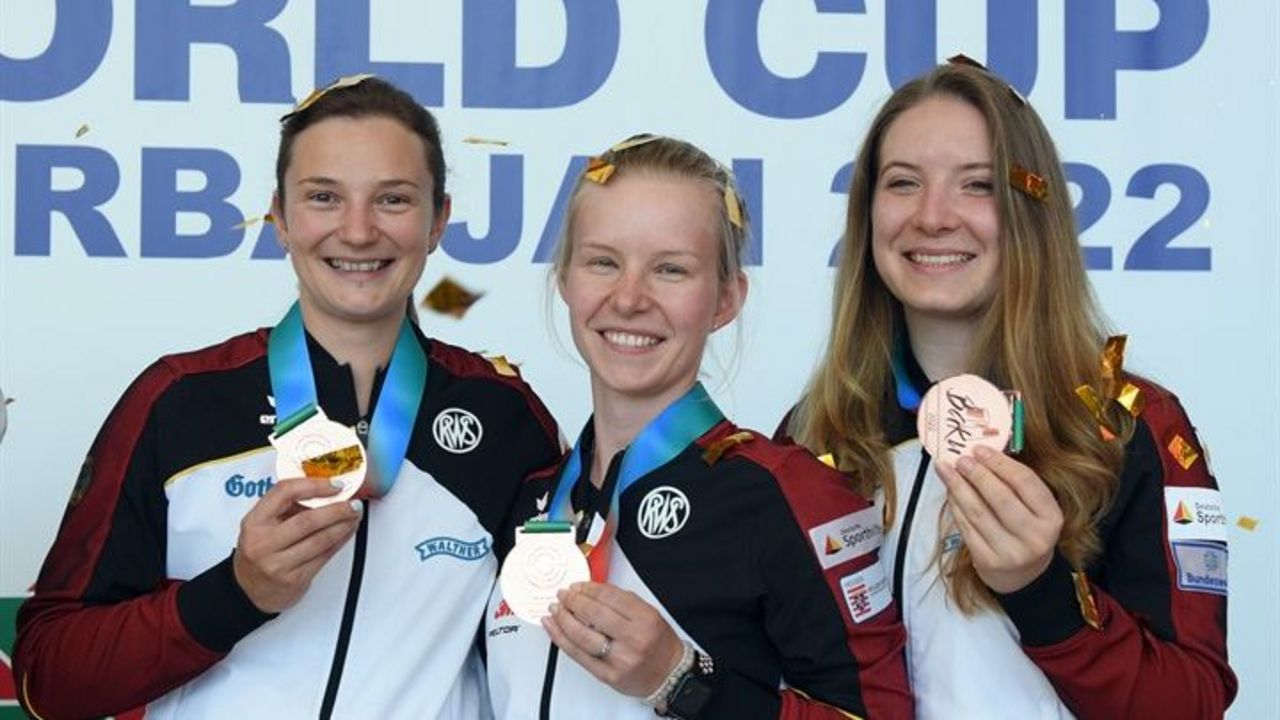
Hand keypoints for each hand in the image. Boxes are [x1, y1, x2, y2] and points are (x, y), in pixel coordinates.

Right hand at [232, 478, 361, 612]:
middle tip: (353, 503)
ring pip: (320, 540)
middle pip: (308, 520)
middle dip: (337, 510)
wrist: (248, 590)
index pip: (284, 493)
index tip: (335, 484)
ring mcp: (278, 564)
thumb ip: (287, 507)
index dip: (314, 486)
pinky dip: (340, 541)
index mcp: (254, 522)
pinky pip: (324, 556)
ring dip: (343, 526)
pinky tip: (347, 532)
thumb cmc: (259, 551)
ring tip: (354, 516)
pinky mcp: (294, 579)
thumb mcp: (261, 524)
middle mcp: (264, 543)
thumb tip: (326, 493)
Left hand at [542, 582, 683, 697]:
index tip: (577, 586)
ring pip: (581, 635)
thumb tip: (591, 592)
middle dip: (572, 601)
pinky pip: (578, 655)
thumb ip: (622, 602)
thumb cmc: (659, 644)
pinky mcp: (607, 675)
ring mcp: (619, 659)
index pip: (609, 597)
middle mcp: (633, 639)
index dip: (588, 589)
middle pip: (593, 614)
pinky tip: (554, 629)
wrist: (669, 675)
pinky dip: (561, 640)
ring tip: (556, 610)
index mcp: (645, 619)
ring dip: (563, 619)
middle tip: (563, 595)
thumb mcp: (649, 614)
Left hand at [936, 445, 1063, 593]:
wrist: (1024, 575)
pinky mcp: (987, 561)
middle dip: (977, 474)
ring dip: (958, 487)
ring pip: (978, 512)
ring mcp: (1010, 552)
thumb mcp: (1035, 509)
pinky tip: (949, 491)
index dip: (1000, 463)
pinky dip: (955, 506)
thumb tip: (982, 453)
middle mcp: (1034, 537)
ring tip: (946, 469)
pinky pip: (966, 527)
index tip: (980, 449)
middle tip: (961, 458)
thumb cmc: (1027, 530)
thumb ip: (1015, 483)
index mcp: (1051, 517)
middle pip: (1000, 498)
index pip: (1025, 482)